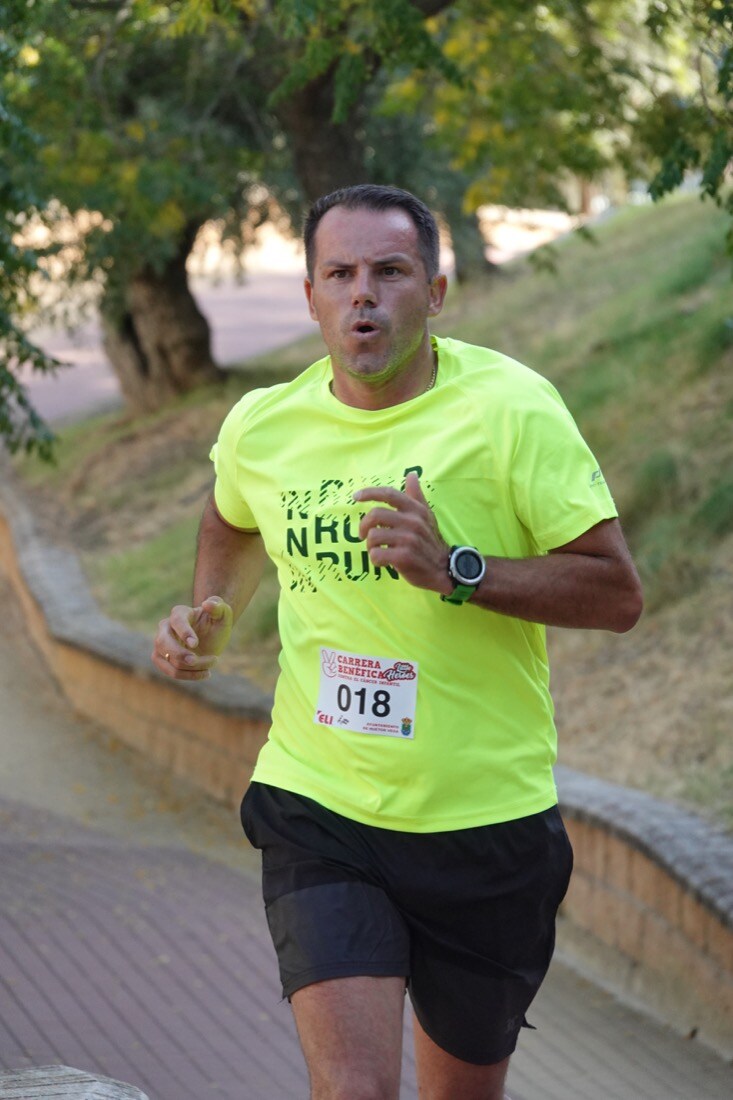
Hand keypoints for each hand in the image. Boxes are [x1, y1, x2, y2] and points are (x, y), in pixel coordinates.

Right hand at [152, 596, 232, 680]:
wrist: (212, 635)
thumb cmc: (216, 621)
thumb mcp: (223, 613)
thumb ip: (218, 606)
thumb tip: (207, 604)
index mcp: (179, 613)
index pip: (176, 621)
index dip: (184, 633)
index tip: (195, 644)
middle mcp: (165, 627)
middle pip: (162, 642)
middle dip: (178, 654)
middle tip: (195, 660)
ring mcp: (161, 644)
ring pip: (166, 659)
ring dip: (188, 668)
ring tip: (209, 667)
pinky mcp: (162, 658)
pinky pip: (170, 671)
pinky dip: (187, 676)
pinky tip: (206, 673)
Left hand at [354, 473, 451, 594]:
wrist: (443, 568)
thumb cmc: (430, 541)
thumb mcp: (426, 516)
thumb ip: (416, 496)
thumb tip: (411, 474)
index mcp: (415, 510)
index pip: (389, 494)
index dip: (370, 492)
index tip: (355, 496)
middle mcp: (413, 521)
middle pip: (375, 515)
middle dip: (364, 526)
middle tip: (363, 535)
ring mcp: (408, 539)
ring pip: (373, 536)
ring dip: (370, 545)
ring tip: (377, 550)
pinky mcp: (404, 557)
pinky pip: (377, 554)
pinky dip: (375, 559)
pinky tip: (383, 561)